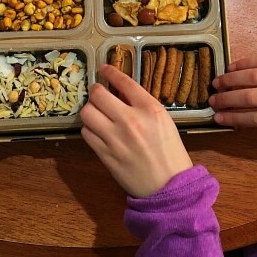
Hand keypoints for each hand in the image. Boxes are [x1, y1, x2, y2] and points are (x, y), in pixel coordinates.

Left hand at [80, 64, 192, 197]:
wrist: (169, 187)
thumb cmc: (169, 152)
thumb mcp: (164, 121)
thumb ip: (142, 105)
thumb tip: (120, 92)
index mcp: (150, 109)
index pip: (124, 82)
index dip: (110, 72)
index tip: (104, 69)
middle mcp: (131, 120)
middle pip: (98, 94)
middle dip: (96, 91)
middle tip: (98, 94)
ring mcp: (115, 138)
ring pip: (87, 113)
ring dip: (90, 110)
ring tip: (97, 113)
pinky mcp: (105, 154)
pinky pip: (86, 133)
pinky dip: (90, 128)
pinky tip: (98, 130)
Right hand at [210, 49, 256, 128]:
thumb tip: (245, 115)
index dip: (234, 118)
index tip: (218, 118)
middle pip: (251, 97)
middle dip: (227, 99)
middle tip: (212, 100)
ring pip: (253, 76)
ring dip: (231, 80)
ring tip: (217, 83)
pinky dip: (245, 64)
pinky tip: (232, 68)